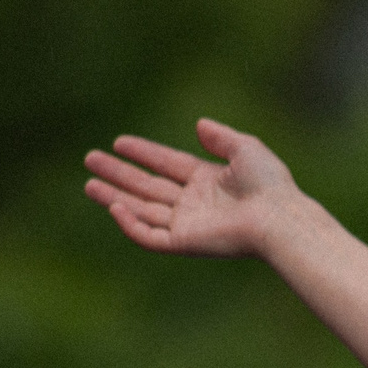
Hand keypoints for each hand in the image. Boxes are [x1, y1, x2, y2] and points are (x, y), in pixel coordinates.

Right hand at [82, 118, 307, 258]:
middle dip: (119, 174)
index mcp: (209, 180)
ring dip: (115, 197)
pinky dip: (131, 224)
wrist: (278, 217)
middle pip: (148, 186)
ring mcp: (188, 223)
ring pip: (142, 210)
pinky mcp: (185, 242)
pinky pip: (149, 236)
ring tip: (89, 182)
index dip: (143, 153)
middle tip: (91, 159)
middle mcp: (195, 203)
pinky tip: (115, 206)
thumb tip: (200, 125)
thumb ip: (221, 137)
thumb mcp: (246, 149)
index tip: (118, 142)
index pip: (167, 164)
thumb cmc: (269, 184)